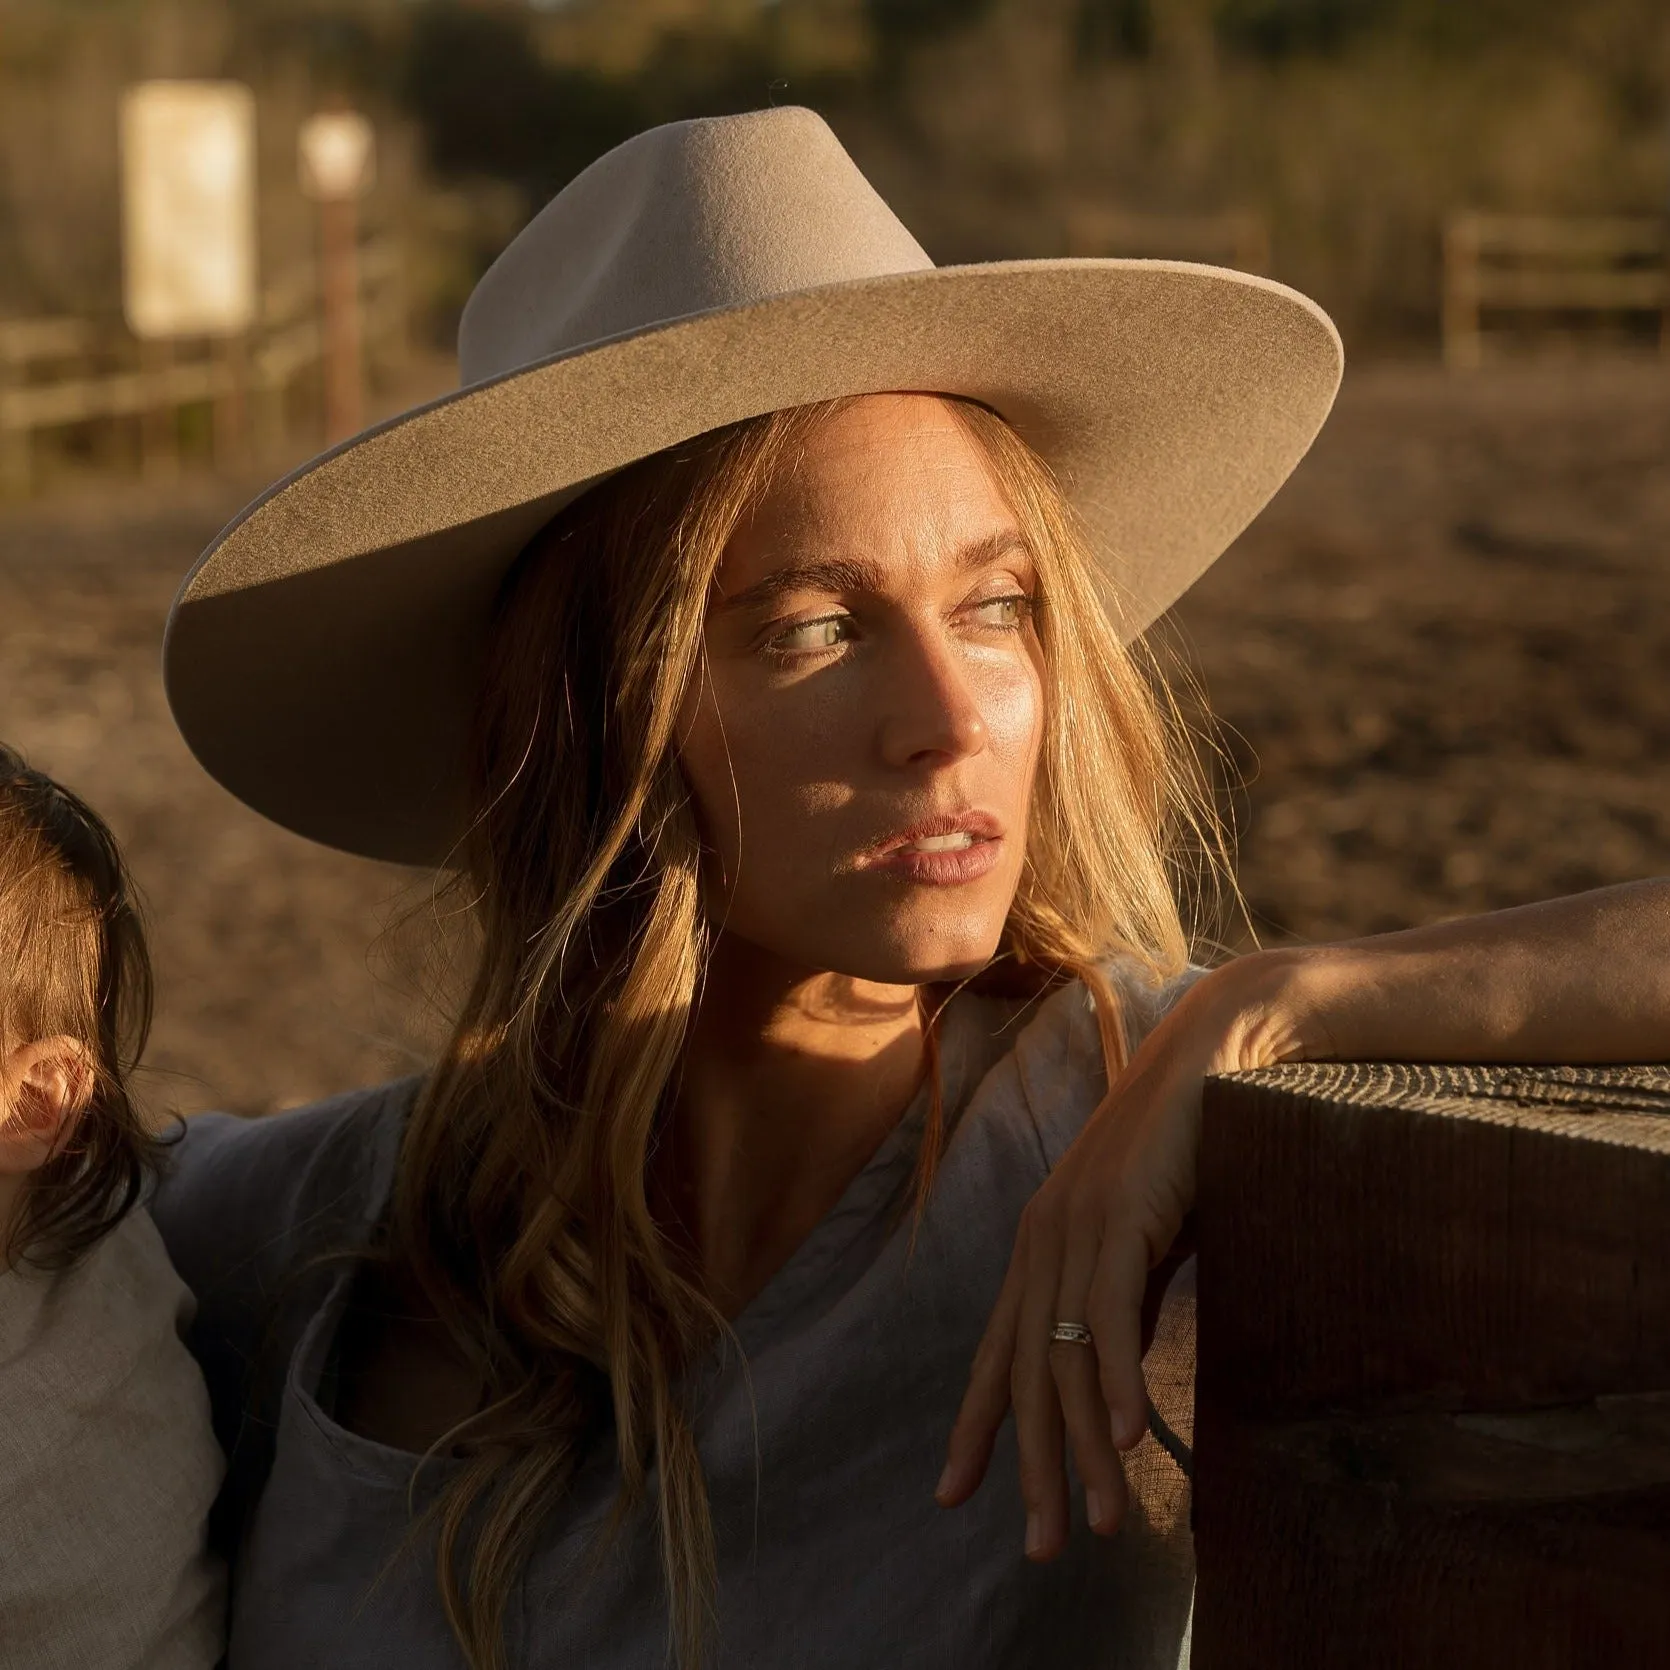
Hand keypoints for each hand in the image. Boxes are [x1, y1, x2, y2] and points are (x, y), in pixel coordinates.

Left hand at [934, 951, 1320, 1559]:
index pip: (997, 1352)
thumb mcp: (1142, 1244)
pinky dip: (1113, 1375)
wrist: (1211, 1059)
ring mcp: (1075, 1225)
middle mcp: (1042, 1239)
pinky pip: (1109, 1309)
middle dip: (1029, 1465)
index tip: (954, 1493)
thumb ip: (1118, 1305)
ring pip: (1063, 1356)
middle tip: (1042, 1546)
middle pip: (1023, 1372)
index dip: (975, 1424)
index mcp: (1041, 1247)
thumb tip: (1108, 1383)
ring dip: (1082, 1447)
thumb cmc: (1181, 1152)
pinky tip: (1123, 1435)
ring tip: (1098, 1521)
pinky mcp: (1120, 1212)